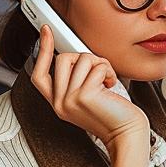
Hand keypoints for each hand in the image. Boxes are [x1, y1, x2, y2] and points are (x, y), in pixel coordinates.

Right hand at [29, 25, 147, 149]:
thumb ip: (74, 81)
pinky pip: (96, 66)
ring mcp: (70, 100)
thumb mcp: (86, 98)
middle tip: (98, 73)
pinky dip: (108, 71)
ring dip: (100, 64)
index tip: (47, 31)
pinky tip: (111, 84)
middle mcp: (60, 103)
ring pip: (82, 59)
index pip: (39, 75)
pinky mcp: (84, 95)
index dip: (42, 51)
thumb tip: (76, 55)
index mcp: (57, 103)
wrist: (126, 134)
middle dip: (85, 59)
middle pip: (62, 59)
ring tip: (106, 80)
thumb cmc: (113, 115)